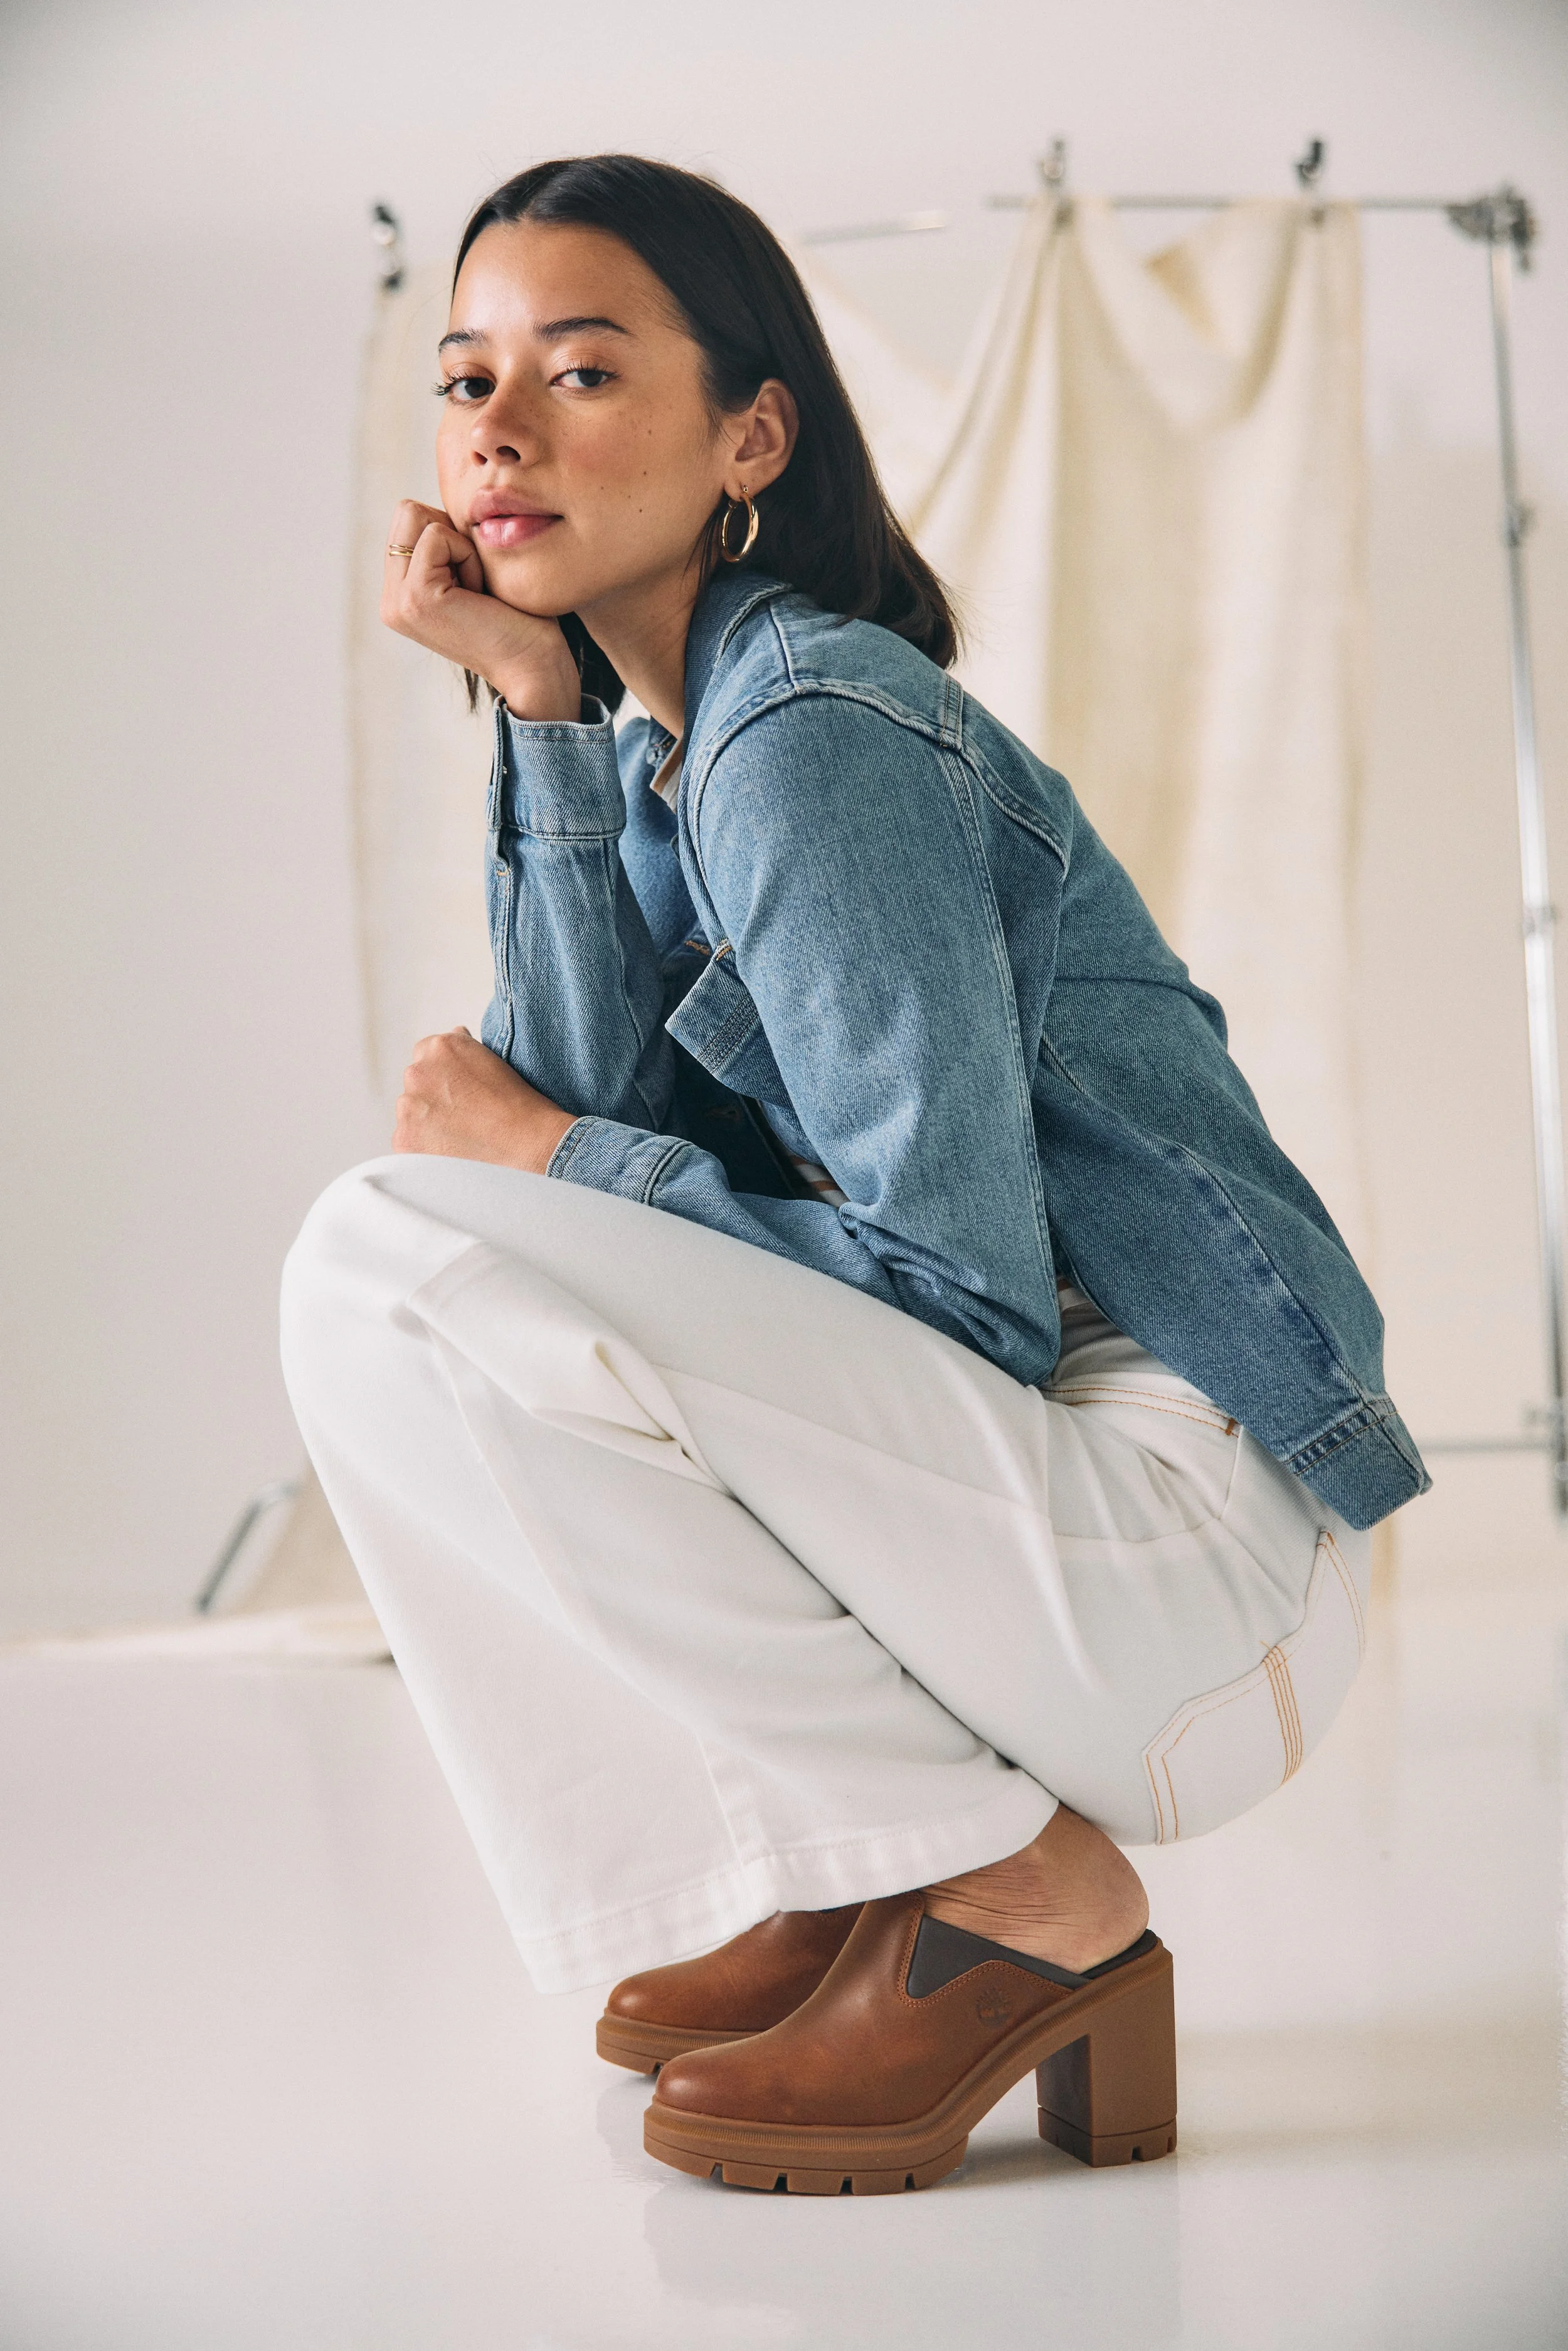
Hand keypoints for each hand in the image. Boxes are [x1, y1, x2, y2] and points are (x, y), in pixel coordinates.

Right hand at [380, 500, 580, 718]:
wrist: (536, 666)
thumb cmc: (520, 620)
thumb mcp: (473, 571)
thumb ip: (446, 544)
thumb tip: (440, 504)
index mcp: (400, 595)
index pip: (409, 518)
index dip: (452, 533)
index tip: (476, 580)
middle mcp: (391, 600)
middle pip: (407, 511)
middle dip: (452, 533)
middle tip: (477, 582)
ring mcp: (397, 601)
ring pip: (417, 515)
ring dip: (461, 545)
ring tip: (477, 590)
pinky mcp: (414, 597)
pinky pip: (437, 534)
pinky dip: (468, 555)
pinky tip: (480, 595)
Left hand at [393, 1028, 576, 1173]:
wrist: (525, 1140)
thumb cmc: (517, 1102)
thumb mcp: (492, 1057)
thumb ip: (464, 1046)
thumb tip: (454, 1036)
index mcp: (440, 1047)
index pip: (426, 1053)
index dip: (443, 1072)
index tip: (458, 1088)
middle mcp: (417, 1072)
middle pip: (416, 1082)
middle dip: (433, 1095)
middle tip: (462, 1113)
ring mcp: (408, 1106)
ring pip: (410, 1111)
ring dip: (426, 1119)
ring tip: (459, 1133)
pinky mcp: (404, 1139)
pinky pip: (407, 1140)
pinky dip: (423, 1146)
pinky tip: (450, 1149)